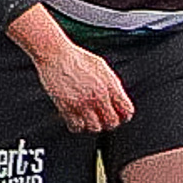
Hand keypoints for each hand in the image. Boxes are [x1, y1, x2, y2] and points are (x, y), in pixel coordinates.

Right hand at [6, 4, 133, 131]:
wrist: (56, 54)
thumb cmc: (78, 58)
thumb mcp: (102, 68)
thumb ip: (112, 85)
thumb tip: (118, 100)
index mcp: (110, 86)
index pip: (126, 111)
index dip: (123, 116)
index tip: (118, 116)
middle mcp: (99, 96)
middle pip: (112, 123)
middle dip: (108, 123)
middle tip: (101, 118)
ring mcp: (83, 103)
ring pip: (95, 128)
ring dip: (92, 125)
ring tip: (88, 118)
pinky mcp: (67, 107)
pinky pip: (77, 127)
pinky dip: (77, 126)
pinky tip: (76, 118)